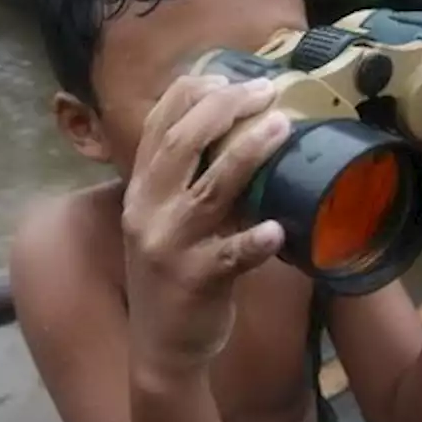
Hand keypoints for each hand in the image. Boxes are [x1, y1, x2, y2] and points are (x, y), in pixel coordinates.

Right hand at [122, 74, 291, 372]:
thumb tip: (238, 135)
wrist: (162, 348)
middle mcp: (147, 212)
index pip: (156, 128)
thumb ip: (189, 184)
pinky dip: (254, 242)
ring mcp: (168, 246)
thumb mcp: (167, 223)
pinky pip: (229, 256)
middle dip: (223, 109)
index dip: (189, 94)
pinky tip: (278, 228)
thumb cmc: (174, 277)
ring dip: (246, 155)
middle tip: (265, 90)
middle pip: (180, 145)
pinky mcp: (195, 280)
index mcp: (140, 192)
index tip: (225, 74)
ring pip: (208, 191)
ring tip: (281, 127)